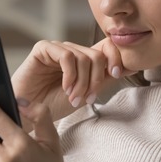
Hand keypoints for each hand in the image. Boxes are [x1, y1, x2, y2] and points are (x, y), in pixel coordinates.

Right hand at [11, 38, 132, 121]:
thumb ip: (104, 78)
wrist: (29, 114)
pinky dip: (70, 75)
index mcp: (83, 59)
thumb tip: (131, 66)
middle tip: (86, 98)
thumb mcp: (86, 92)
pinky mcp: (43, 49)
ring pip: (84, 57)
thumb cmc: (53, 105)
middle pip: (98, 55)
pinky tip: (65, 88)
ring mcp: (58, 48)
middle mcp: (72, 50)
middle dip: (95, 80)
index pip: (108, 47)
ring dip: (82, 82)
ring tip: (73, 97)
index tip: (117, 74)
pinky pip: (67, 56)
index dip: (117, 58)